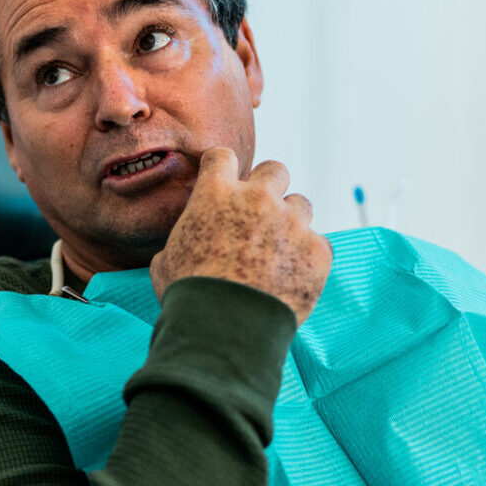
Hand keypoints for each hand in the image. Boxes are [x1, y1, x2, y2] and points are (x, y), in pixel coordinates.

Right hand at [148, 149, 330, 322]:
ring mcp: (291, 223)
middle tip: (260, 212)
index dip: (223, 169)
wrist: (225, 328)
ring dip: (291, 221)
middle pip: (275, 170)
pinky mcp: (317, 250)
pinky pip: (319, 244)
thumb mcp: (167, 259)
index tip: (224, 183)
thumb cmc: (190, 296)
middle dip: (269, 187)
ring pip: (301, 205)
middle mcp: (257, 199)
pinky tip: (292, 277)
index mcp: (216, 193)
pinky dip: (307, 257)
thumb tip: (179, 247)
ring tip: (278, 251)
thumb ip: (183, 239)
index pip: (223, 156)